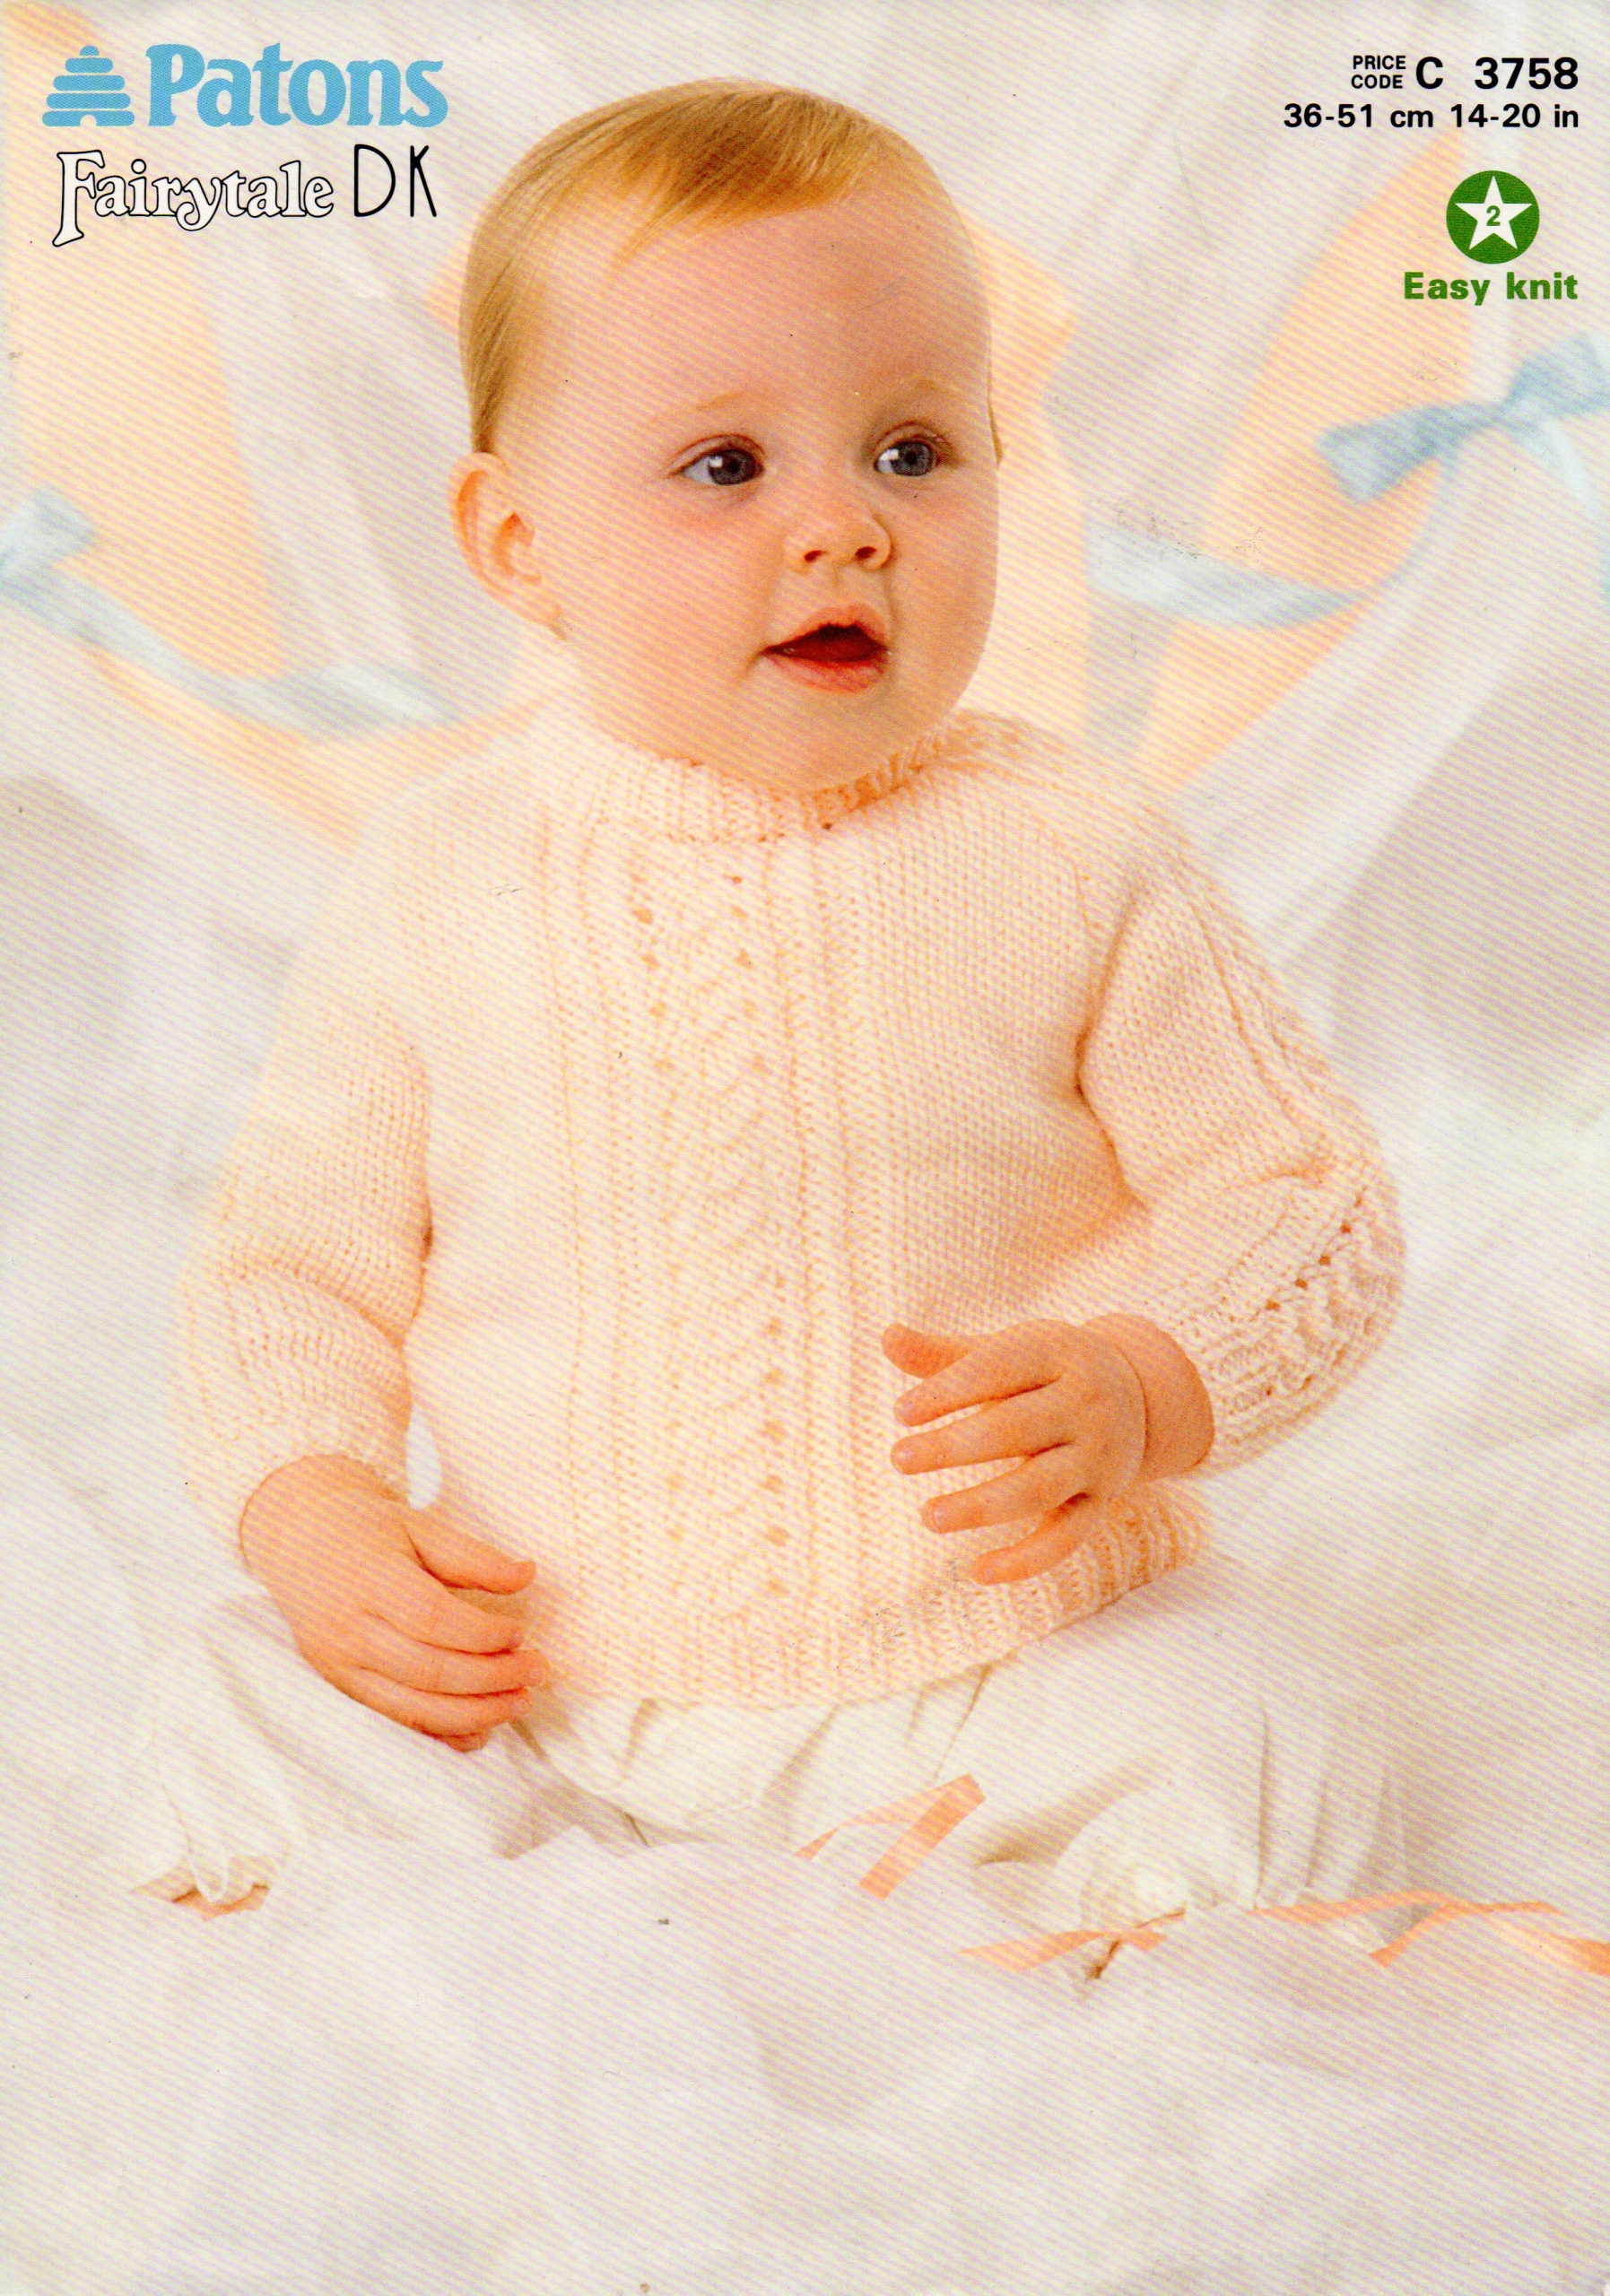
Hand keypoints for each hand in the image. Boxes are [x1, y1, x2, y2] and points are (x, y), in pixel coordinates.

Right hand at [239, 1456, 546, 1751]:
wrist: (299, 1542)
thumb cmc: (367, 1531)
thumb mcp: (419, 1526)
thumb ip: (472, 1555)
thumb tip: (527, 1575)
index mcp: (368, 1578)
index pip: (430, 1617)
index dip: (482, 1633)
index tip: (521, 1632)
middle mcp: (347, 1629)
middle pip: (426, 1669)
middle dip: (491, 1678)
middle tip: (537, 1670)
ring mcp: (339, 1665)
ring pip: (412, 1706)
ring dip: (474, 1713)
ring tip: (521, 1702)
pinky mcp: (340, 1688)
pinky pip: (395, 1721)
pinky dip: (441, 1733)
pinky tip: (480, 1729)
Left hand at [883, 1316, 1209, 1585]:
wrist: (1139, 1395)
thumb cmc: (1047, 1371)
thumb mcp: (1006, 1350)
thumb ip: (945, 1354)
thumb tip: (887, 1336)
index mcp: (1057, 1354)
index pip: (997, 1369)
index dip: (948, 1391)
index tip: (900, 1412)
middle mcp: (1085, 1405)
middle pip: (1015, 1429)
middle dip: (954, 1447)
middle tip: (898, 1459)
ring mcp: (1096, 1457)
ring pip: (1038, 1488)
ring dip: (982, 1505)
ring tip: (929, 1515)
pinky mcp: (1100, 1502)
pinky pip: (1066, 1538)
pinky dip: (1026, 1560)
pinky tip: (979, 1571)